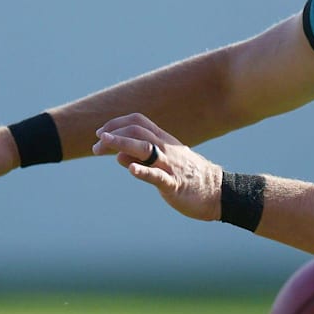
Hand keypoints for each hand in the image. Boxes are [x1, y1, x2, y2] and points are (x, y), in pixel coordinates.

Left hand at [93, 113, 222, 221]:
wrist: (217, 192)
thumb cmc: (188, 176)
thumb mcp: (165, 161)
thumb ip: (142, 157)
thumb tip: (118, 156)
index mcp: (164, 140)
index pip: (138, 121)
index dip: (117, 123)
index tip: (101, 133)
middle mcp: (166, 148)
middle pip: (137, 131)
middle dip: (113, 135)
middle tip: (96, 146)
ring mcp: (170, 165)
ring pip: (144, 148)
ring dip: (121, 144)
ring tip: (102, 145)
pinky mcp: (174, 184)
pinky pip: (158, 176)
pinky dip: (143, 171)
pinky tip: (131, 170)